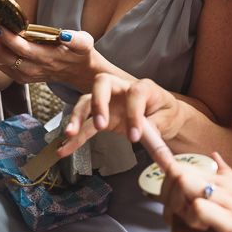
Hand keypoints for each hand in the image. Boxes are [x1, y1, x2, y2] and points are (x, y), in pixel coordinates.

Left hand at [0, 26, 99, 88]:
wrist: (81, 73)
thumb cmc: (81, 54)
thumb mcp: (86, 43)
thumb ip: (76, 39)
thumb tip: (64, 34)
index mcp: (48, 58)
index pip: (22, 49)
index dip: (8, 37)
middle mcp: (35, 69)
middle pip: (6, 57)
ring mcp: (28, 75)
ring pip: (2, 63)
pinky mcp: (24, 77)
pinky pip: (4, 68)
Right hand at [56, 74, 181, 157]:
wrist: (161, 114)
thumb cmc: (164, 112)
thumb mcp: (167, 119)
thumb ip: (157, 127)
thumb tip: (148, 138)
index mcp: (142, 87)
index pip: (135, 93)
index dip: (133, 113)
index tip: (135, 137)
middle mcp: (121, 89)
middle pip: (102, 83)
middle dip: (98, 102)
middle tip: (101, 125)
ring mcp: (108, 101)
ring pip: (87, 100)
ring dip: (77, 117)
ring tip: (70, 134)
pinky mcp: (101, 116)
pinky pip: (84, 124)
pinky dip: (75, 137)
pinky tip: (64, 148)